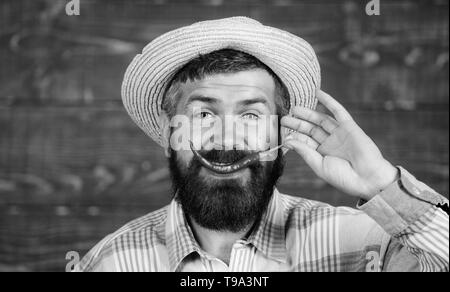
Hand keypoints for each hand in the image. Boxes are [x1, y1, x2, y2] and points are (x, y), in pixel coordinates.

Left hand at [281, 90, 398, 200]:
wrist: (368, 179)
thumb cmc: (343, 177)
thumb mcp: (318, 165)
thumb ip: (304, 151)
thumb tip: (287, 141)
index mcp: (322, 154)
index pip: (304, 141)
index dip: (293, 135)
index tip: (280, 131)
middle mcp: (330, 143)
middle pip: (310, 129)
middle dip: (297, 123)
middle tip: (283, 118)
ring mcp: (339, 134)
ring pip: (321, 119)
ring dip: (308, 113)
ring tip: (294, 108)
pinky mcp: (350, 127)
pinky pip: (338, 111)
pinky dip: (328, 101)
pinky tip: (318, 93)